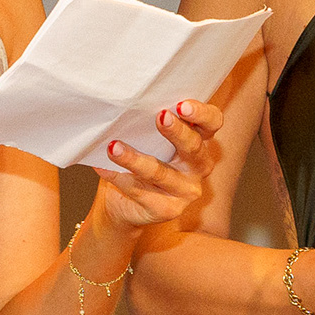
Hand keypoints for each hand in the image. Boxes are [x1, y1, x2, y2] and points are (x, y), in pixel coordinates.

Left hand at [96, 100, 223, 232]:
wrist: (124, 203)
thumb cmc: (139, 161)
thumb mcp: (148, 139)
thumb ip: (148, 123)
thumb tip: (125, 105)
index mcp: (199, 141)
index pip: (212, 123)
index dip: (202, 113)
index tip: (183, 105)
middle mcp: (199, 166)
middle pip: (194, 147)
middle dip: (177, 131)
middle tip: (160, 117)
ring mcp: (186, 191)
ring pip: (161, 172)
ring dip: (135, 159)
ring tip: (114, 147)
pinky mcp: (168, 209)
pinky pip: (140, 191)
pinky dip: (118, 177)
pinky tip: (102, 168)